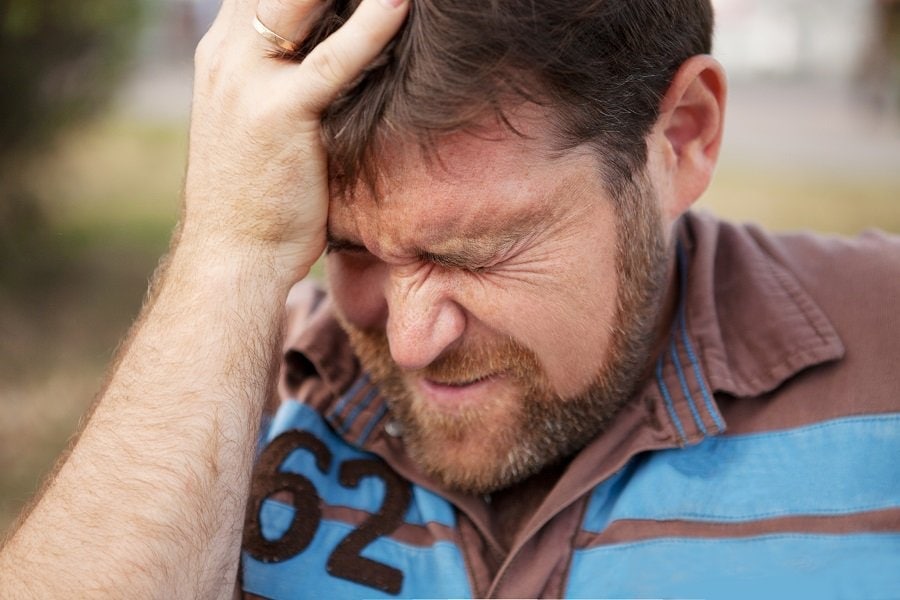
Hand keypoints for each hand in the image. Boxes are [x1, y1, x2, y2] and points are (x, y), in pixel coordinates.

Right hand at [182, 0, 409, 277]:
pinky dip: (371, 26)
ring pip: (298, 1)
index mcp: (224, 51)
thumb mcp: (263, 119)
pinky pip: (333, 60)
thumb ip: (289, 78)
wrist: (233, 255)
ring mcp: (248, 80)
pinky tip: (400, 3)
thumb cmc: (258, 195)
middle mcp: (228, 53)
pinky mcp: (279, 112)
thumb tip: (341, 58)